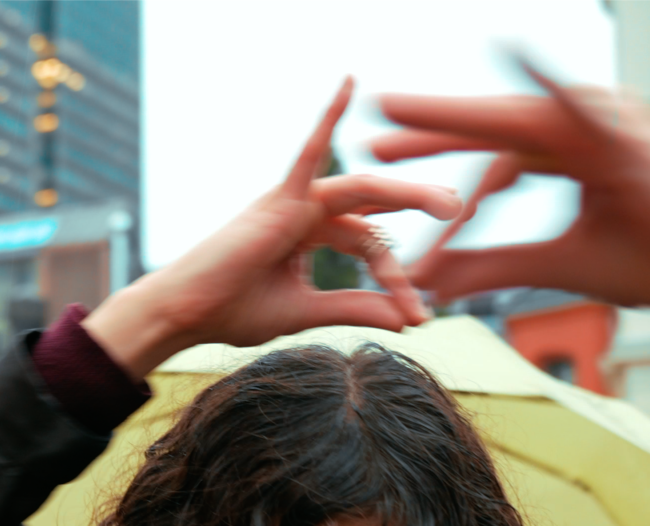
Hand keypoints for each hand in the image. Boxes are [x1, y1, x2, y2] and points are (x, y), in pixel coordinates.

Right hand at [83, 78, 462, 378]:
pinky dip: (328, 117)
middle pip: (374, 207)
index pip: (371, 246)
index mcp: (314, 237)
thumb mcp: (308, 311)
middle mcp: (307, 211)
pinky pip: (308, 150)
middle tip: (461, 209)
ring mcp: (294, 200)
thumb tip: (409, 319)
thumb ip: (356, 308)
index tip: (418, 317)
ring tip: (447, 201)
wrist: (188, 314)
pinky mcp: (279, 198)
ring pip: (362, 188)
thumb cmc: (234, 310)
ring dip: (405, 191)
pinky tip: (350, 82)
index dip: (397, 281)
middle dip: (418, 205)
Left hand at [372, 66, 649, 364]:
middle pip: (497, 126)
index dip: (436, 155)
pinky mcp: (632, 138)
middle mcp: (590, 127)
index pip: (492, 149)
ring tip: (399, 112)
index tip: (378, 162)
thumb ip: (492, 266)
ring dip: (458, 114)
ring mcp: (613, 125)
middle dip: (433, 131)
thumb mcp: (558, 265)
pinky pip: (579, 105)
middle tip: (370, 134)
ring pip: (519, 118)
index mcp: (574, 153)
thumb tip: (427, 283)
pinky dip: (543, 80)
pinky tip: (508, 50)